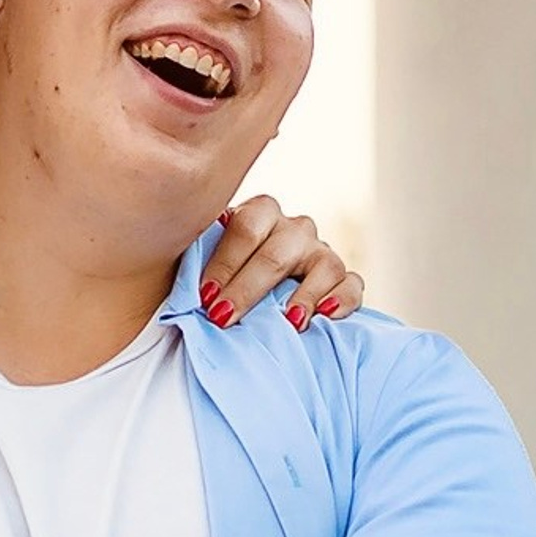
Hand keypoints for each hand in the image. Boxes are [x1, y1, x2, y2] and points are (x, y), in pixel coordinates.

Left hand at [203, 195, 363, 332]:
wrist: (255, 289)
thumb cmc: (224, 276)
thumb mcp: (207, 261)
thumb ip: (198, 261)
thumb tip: (184, 287)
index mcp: (258, 213)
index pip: (245, 229)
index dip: (224, 264)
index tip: (205, 297)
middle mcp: (293, 228)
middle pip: (277, 252)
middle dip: (248, 289)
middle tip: (224, 317)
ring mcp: (320, 251)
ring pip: (323, 264)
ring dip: (304, 295)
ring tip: (289, 323)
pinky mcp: (342, 277)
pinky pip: (351, 283)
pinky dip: (343, 298)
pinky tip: (326, 315)